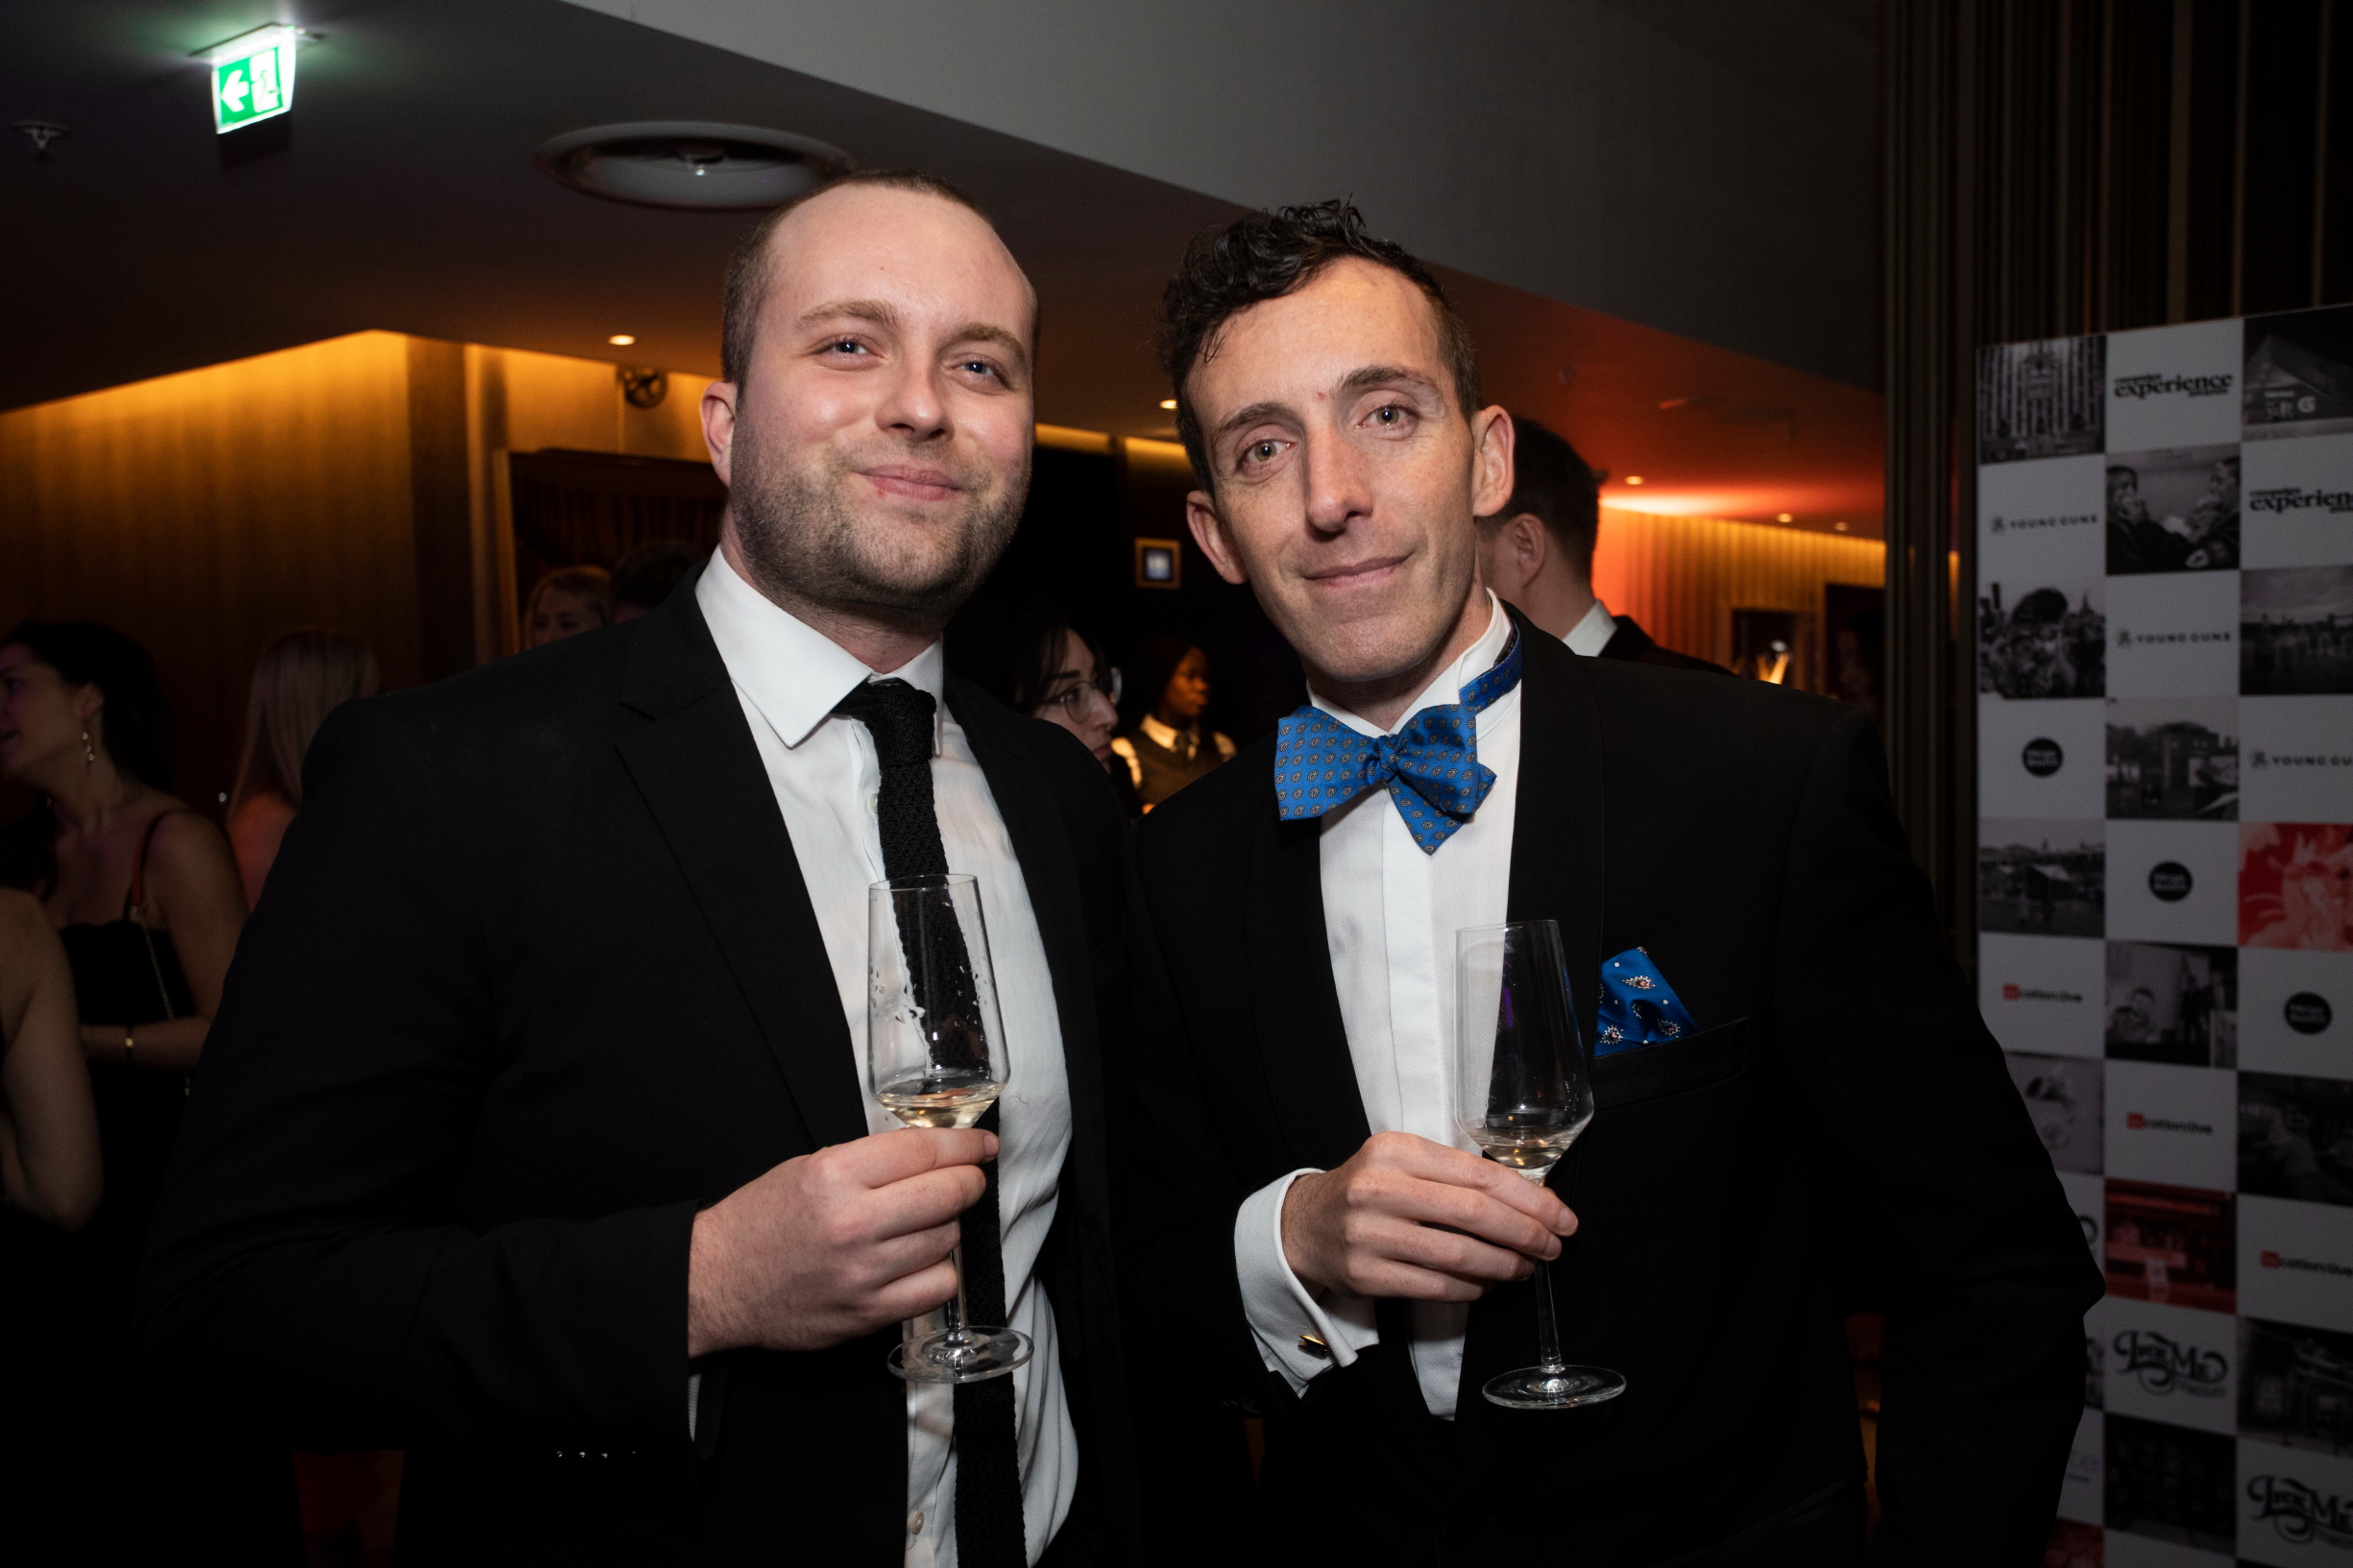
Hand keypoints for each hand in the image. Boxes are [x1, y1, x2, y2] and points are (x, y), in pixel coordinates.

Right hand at [686, 1127, 994, 1356]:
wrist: (716, 1282)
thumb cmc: (762, 1220)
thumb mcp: (809, 1167)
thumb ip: (872, 1161)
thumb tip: (936, 1154)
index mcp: (835, 1174)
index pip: (925, 1150)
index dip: (966, 1144)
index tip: (983, 1144)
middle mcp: (853, 1222)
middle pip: (948, 1194)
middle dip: (969, 1182)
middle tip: (968, 1179)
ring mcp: (863, 1273)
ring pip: (948, 1239)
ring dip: (949, 1226)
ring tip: (928, 1222)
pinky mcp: (868, 1314)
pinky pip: (937, 1287)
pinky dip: (939, 1270)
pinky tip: (920, 1260)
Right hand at [1281, 1131, 1576, 1302]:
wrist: (1303, 1225)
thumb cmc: (1368, 1190)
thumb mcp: (1401, 1162)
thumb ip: (1454, 1174)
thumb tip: (1530, 1203)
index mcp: (1396, 1151)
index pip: (1477, 1173)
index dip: (1528, 1198)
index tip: (1560, 1216)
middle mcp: (1380, 1189)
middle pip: (1474, 1213)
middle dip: (1525, 1233)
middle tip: (1552, 1246)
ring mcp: (1371, 1234)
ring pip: (1459, 1254)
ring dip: (1504, 1264)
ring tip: (1525, 1267)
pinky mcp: (1367, 1274)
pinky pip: (1436, 1285)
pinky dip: (1472, 1287)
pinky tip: (1487, 1283)